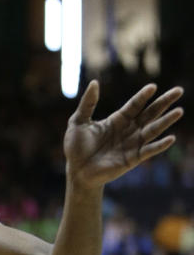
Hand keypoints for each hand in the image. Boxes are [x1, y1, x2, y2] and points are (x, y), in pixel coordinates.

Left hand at [64, 80, 183, 188]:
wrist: (76, 172)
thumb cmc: (76, 148)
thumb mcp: (78, 122)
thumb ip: (87, 104)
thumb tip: (94, 83)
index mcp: (118, 119)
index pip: (134, 105)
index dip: (143, 96)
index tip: (152, 87)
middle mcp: (129, 130)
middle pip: (150, 113)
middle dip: (164, 102)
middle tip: (179, 90)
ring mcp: (132, 144)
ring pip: (153, 130)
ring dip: (166, 121)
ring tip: (179, 111)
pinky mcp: (132, 159)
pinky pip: (148, 151)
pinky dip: (159, 146)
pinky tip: (171, 138)